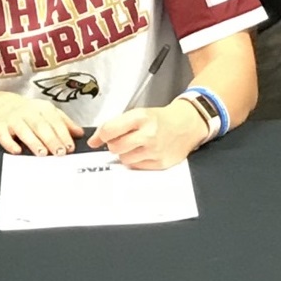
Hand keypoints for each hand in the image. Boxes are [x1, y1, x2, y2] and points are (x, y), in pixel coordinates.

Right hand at [0, 94, 81, 155]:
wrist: (0, 104)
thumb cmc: (28, 112)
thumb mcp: (47, 112)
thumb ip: (64, 123)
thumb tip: (80, 133)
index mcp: (42, 108)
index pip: (55, 121)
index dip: (63, 134)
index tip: (70, 147)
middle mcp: (27, 112)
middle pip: (41, 126)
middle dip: (51, 139)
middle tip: (59, 153)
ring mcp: (12, 119)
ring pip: (24, 130)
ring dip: (33, 141)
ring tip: (42, 153)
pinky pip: (4, 135)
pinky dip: (10, 143)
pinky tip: (17, 151)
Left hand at [87, 102, 206, 169]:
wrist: (186, 124)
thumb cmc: (160, 119)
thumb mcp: (138, 114)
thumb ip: (114, 125)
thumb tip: (94, 141)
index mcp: (140, 117)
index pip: (109, 130)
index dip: (99, 136)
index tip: (96, 139)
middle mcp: (148, 134)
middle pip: (115, 147)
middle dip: (114, 145)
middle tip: (122, 140)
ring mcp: (155, 150)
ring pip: (124, 159)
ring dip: (125, 154)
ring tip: (136, 145)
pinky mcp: (160, 163)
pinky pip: (137, 167)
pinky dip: (137, 161)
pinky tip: (144, 152)